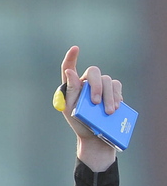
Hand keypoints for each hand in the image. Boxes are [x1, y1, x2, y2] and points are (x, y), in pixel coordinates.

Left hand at [58, 46, 121, 171]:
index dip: (71, 57)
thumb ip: (70, 90)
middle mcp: (88, 83)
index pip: (69, 68)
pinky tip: (116, 106)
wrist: (95, 137)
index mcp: (73, 86)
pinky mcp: (113, 92)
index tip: (75, 48)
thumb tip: (69, 72)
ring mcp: (102, 86)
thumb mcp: (70, 110)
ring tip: (108, 112)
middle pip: (94, 72)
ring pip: (108, 80)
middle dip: (96, 86)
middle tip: (95, 102)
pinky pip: (117, 87)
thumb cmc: (79, 123)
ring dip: (108, 96)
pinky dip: (116, 96)